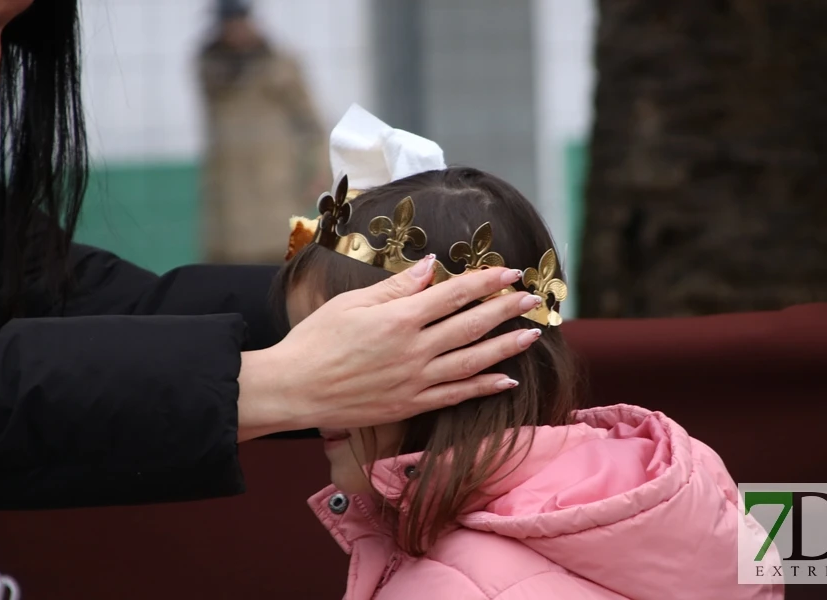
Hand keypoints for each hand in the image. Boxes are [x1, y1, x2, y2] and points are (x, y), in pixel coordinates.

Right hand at [237, 255, 543, 439]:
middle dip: (506, 310)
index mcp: (399, 318)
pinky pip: (455, 395)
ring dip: (505, 347)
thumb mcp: (352, 302)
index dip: (486, 282)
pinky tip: (506, 380)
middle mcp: (414, 350)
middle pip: (471, 326)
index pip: (454, 294)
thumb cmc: (315, 340)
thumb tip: (432, 266)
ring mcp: (415, 381)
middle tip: (533, 299)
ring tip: (531, 335)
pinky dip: (483, 388)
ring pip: (472, 362)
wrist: (294, 389)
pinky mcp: (410, 405)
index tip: (510, 273)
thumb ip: (397, 286)